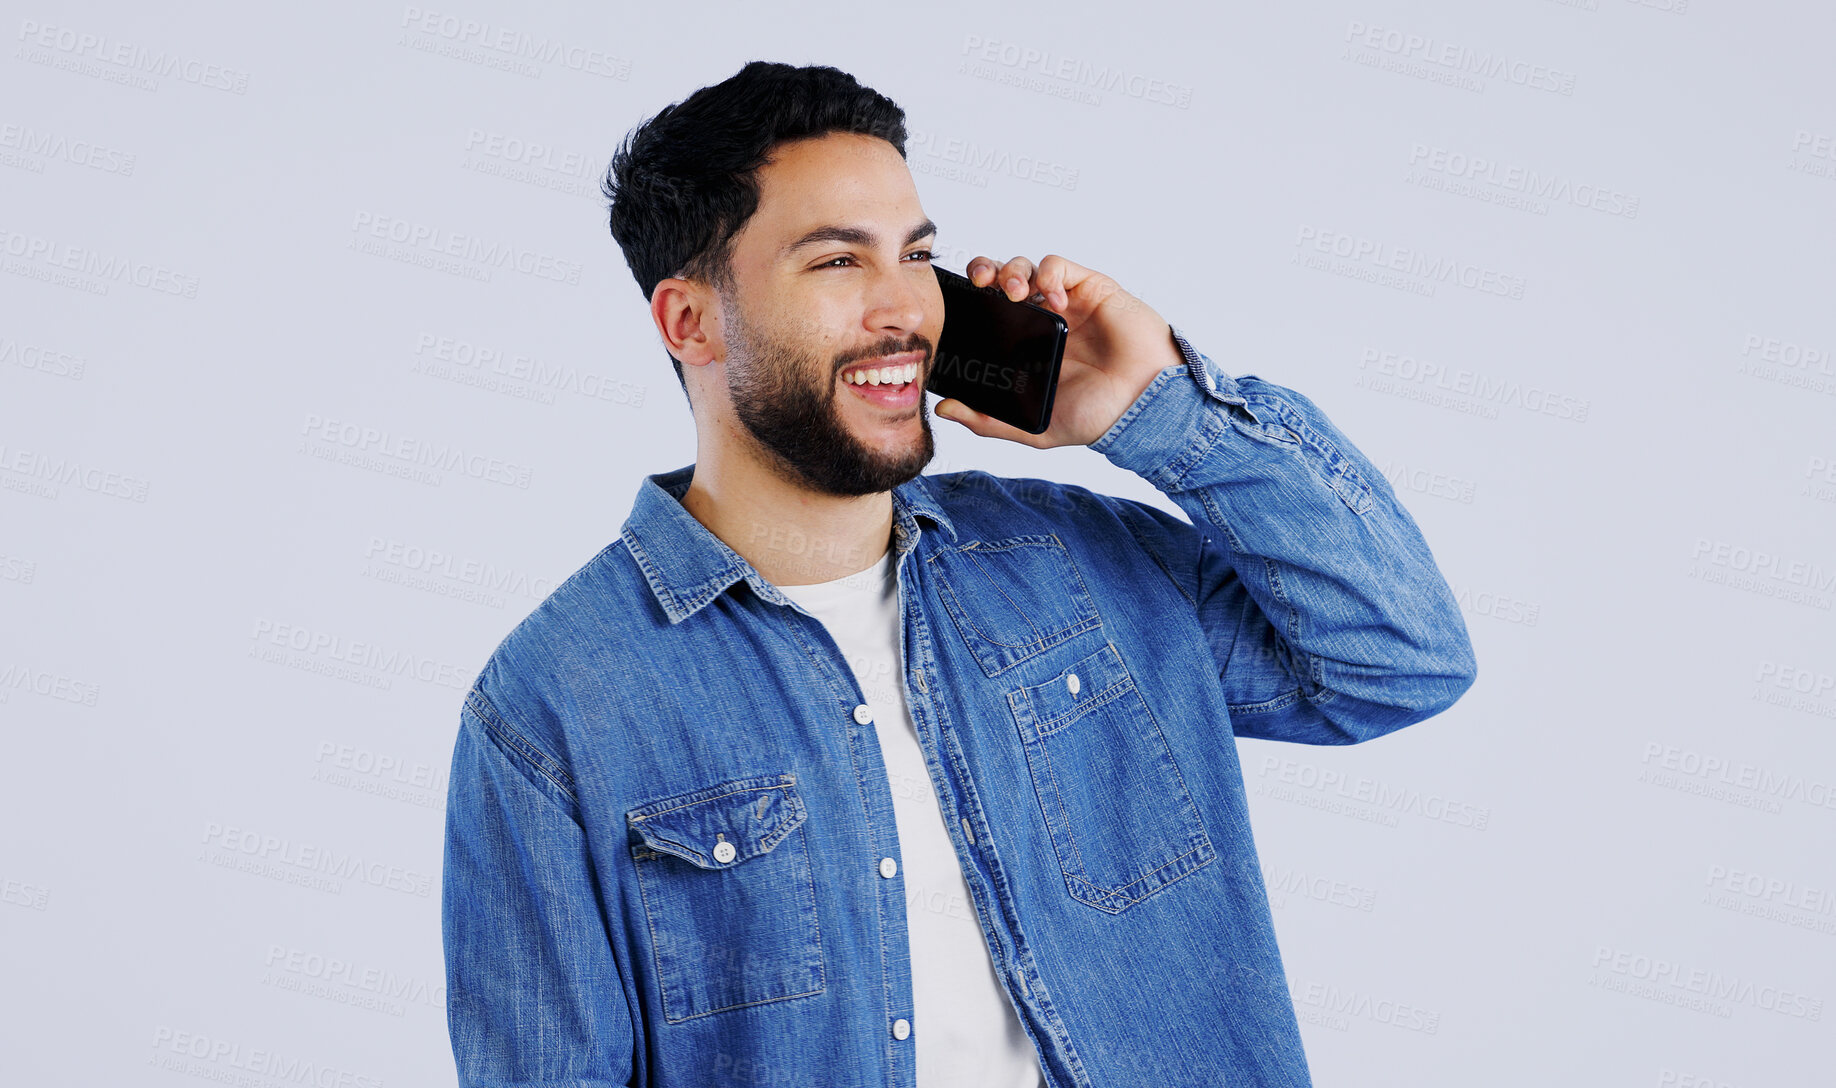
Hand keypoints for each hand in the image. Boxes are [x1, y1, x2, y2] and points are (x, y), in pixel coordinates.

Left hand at [934, 254, 1184, 447]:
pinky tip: (1055, 302)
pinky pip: (1059, 266)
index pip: (989, 311)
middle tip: (981, 284)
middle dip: (985, 271)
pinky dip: (1049, 276)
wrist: (1142, 406)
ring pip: (1027, 267)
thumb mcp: (1034, 425)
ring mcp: (1067, 302)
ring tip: (1017, 293)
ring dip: (1013, 271)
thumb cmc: (1098, 415)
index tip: (958, 307)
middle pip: (1002, 279)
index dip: (971, 301)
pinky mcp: (1090, 288)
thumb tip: (945, 410)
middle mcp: (1043, 320)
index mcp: (1026, 345)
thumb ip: (989, 421)